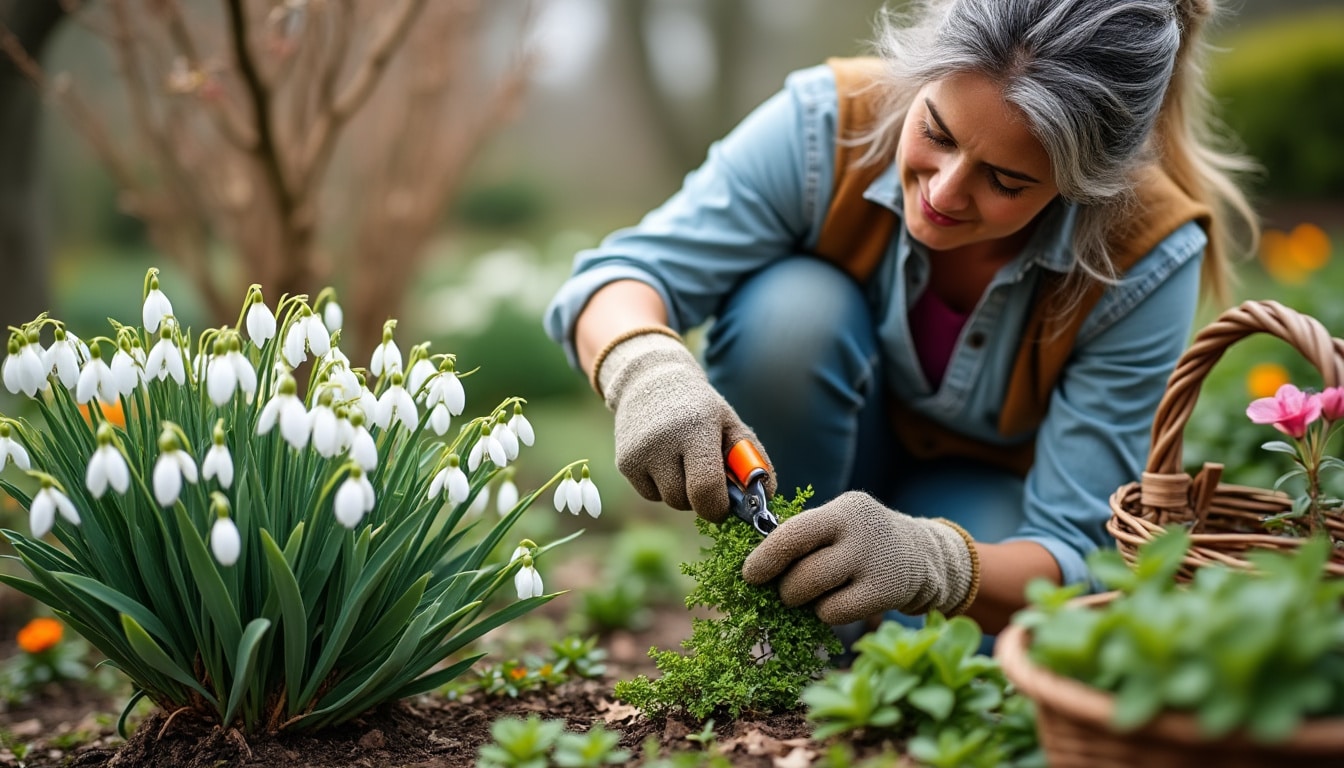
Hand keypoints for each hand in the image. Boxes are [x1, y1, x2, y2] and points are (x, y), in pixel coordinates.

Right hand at [596, 328, 775, 521]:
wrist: (650, 380)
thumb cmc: (699, 407)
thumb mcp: (730, 423)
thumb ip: (752, 461)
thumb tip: (765, 500)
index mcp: (697, 429)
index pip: (706, 488)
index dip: (718, 506)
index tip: (725, 504)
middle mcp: (663, 441)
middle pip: (685, 501)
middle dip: (701, 499)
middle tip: (707, 477)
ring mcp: (639, 453)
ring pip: (668, 500)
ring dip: (681, 492)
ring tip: (684, 462)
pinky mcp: (624, 463)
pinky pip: (650, 494)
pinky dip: (661, 486)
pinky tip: (664, 460)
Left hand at [741, 491, 978, 624]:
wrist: (922, 554)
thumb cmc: (861, 541)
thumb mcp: (839, 521)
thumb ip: (804, 535)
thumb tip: (757, 565)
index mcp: (842, 509)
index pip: (793, 533)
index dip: (765, 557)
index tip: (749, 575)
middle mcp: (860, 533)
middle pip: (801, 571)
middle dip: (784, 587)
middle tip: (787, 590)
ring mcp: (875, 564)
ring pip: (814, 594)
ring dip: (802, 601)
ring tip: (814, 594)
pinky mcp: (884, 593)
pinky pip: (833, 613)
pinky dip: (826, 613)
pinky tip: (838, 602)